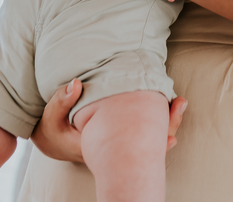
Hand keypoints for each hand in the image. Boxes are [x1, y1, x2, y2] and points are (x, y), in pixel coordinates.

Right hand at [31, 78, 187, 162]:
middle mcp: (114, 149)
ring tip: (180, 103)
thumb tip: (76, 83)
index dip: (154, 131)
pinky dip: (157, 123)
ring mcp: (118, 146)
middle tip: (181, 102)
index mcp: (100, 145)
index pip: (132, 142)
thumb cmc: (53, 129)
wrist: (52, 142)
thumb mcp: (50, 116)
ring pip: (149, 141)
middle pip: (148, 144)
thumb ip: (61, 100)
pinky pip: (143, 135)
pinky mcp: (119, 140)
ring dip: (165, 124)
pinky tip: (167, 107)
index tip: (167, 109)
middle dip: (167, 125)